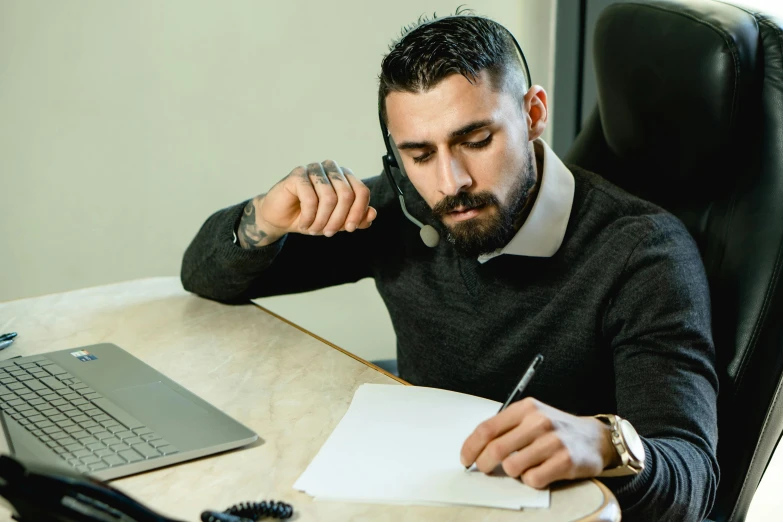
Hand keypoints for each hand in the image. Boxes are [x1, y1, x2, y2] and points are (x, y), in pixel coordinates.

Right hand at [237, 160, 376, 248]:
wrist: (281, 218)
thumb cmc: (311, 217)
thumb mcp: (336, 222)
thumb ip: (356, 219)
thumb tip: (372, 214)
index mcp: (344, 176)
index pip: (361, 191)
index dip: (358, 212)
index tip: (349, 229)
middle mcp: (331, 168)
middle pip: (347, 194)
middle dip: (338, 219)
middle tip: (328, 233)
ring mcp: (314, 169)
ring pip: (329, 197)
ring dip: (322, 220)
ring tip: (313, 230)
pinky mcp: (297, 175)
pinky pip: (310, 198)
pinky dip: (308, 216)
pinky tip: (304, 224)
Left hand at [460, 398, 617, 488]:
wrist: (595, 438)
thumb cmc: (556, 429)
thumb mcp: (531, 417)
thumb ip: (506, 428)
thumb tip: (476, 448)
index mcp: (525, 408)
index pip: (487, 429)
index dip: (471, 447)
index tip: (465, 459)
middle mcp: (538, 421)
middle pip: (496, 449)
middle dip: (484, 464)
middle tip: (485, 469)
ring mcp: (552, 441)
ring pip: (512, 467)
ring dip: (513, 472)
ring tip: (524, 466)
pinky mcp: (565, 461)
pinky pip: (533, 479)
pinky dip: (531, 480)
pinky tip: (540, 471)